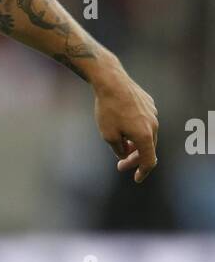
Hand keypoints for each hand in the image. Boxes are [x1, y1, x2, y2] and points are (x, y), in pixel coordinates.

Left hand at [92, 64, 157, 183]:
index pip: (149, 161)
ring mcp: (153, 113)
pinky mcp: (149, 104)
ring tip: (121, 144)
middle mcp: (153, 125)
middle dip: (135, 158)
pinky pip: (145, 122)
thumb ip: (119, 150)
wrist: (112, 82)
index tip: (136, 179)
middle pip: (148, 148)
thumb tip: (125, 153)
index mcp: (145, 136)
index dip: (143, 172)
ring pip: (147, 135)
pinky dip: (137, 130)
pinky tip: (124, 127)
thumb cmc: (108, 110)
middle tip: (120, 165)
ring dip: (136, 144)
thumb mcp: (109, 136)